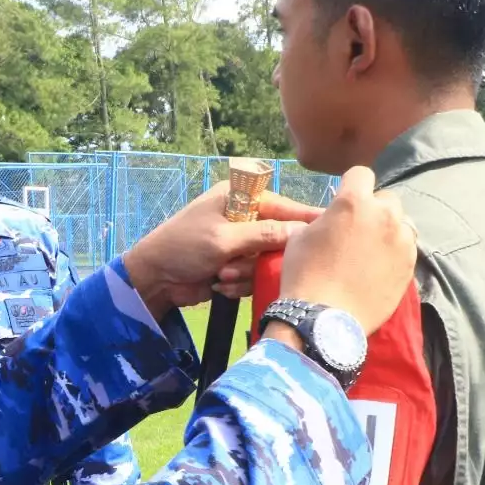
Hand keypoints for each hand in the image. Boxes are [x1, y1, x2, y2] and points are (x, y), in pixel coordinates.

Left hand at [122, 185, 322, 316]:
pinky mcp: (236, 267)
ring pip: (267, 261)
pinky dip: (239, 284)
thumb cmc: (183, 247)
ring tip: (222, 275)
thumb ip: (262, 235)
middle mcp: (243, 218)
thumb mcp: (223, 238)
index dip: (305, 217)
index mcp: (238, 199)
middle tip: (241, 264)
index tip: (330, 225)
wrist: (154, 279)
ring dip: (246, 273)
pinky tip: (219, 285)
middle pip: (278, 238)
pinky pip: (254, 277)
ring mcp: (240, 244)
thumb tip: (299, 232)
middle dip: (261, 256)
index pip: (282, 205)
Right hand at [273, 166, 418, 336]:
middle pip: (386, 199)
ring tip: (373, 250)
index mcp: (354, 202)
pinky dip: (396, 252)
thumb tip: (333, 219)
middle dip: (373, 209)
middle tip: (358, 230)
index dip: (351, 185)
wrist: (324, 320)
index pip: (361, 174)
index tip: (344, 201)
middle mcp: (384, 215)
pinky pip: (407, 248)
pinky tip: (380, 268)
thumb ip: (324, 219)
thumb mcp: (301, 236)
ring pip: (402, 223)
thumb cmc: (305, 274)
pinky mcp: (410, 265)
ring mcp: (402, 241)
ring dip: (389, 229)